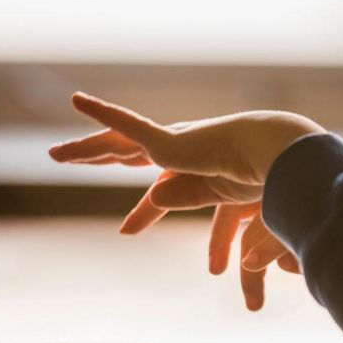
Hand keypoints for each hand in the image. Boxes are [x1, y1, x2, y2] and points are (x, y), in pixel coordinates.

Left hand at [48, 92, 321, 308]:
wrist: (284, 159)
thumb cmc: (272, 185)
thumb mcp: (233, 212)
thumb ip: (209, 222)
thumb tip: (191, 242)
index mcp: (201, 170)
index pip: (162, 192)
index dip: (144, 211)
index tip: (126, 231)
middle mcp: (183, 152)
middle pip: (129, 154)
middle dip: (100, 158)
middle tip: (67, 160)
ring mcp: (174, 145)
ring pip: (118, 143)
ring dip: (88, 148)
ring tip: (58, 154)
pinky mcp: (170, 143)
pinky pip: (127, 126)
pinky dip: (104, 113)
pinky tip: (79, 101)